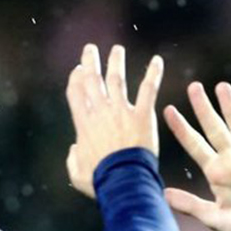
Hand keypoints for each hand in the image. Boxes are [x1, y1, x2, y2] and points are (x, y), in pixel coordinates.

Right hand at [63, 44, 162, 198]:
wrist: (123, 181)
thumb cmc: (100, 180)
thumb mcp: (77, 173)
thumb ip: (72, 159)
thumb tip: (74, 148)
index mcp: (84, 124)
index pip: (76, 94)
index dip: (76, 79)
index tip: (78, 70)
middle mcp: (100, 112)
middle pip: (92, 81)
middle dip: (90, 62)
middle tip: (90, 50)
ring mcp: (121, 111)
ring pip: (116, 79)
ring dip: (116, 62)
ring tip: (117, 50)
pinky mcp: (142, 115)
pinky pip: (148, 89)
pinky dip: (153, 74)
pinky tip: (157, 61)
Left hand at [163, 82, 230, 230]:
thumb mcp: (213, 218)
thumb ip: (191, 205)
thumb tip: (163, 194)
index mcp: (215, 172)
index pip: (194, 145)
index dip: (182, 129)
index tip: (168, 110)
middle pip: (214, 129)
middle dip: (204, 108)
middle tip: (193, 86)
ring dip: (230, 108)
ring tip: (221, 87)